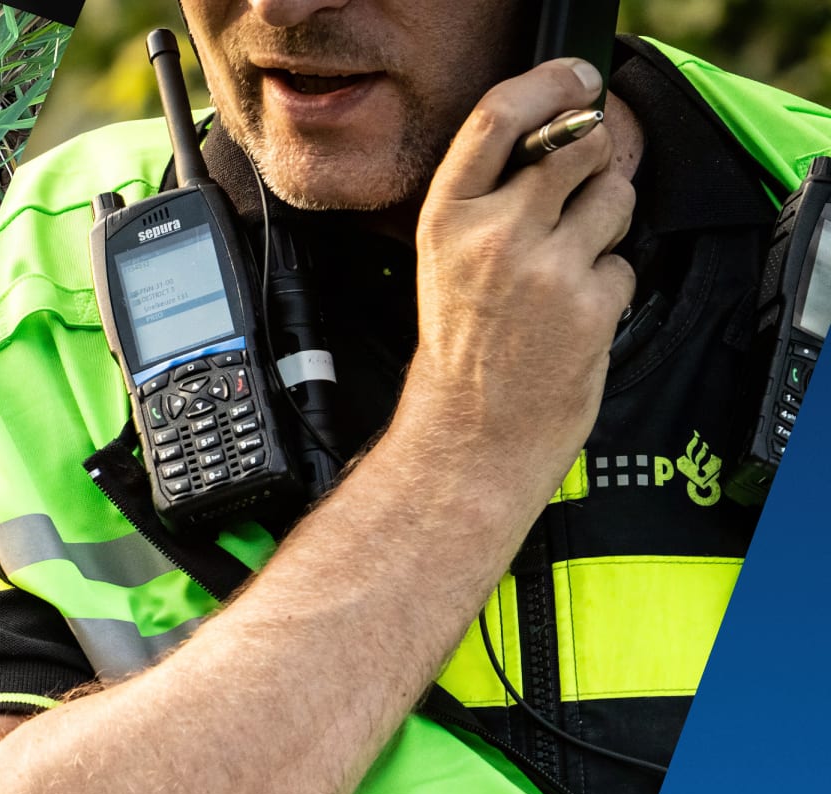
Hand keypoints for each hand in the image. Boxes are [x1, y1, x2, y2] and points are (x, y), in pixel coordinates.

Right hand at [403, 57, 636, 501]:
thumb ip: (492, 200)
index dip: (547, 87)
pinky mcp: (589, 303)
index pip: (498, 118)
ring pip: (615, 199)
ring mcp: (545, 269)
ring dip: (609, 224)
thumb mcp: (446, 260)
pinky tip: (575, 314)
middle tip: (579, 196)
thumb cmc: (461, 351)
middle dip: (593, 163)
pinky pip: (625, 264)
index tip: (573, 82)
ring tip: (572, 264)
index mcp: (447, 219)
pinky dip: (610, 286)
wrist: (469, 433)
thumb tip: (560, 142)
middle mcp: (493, 236)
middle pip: (577, 148)